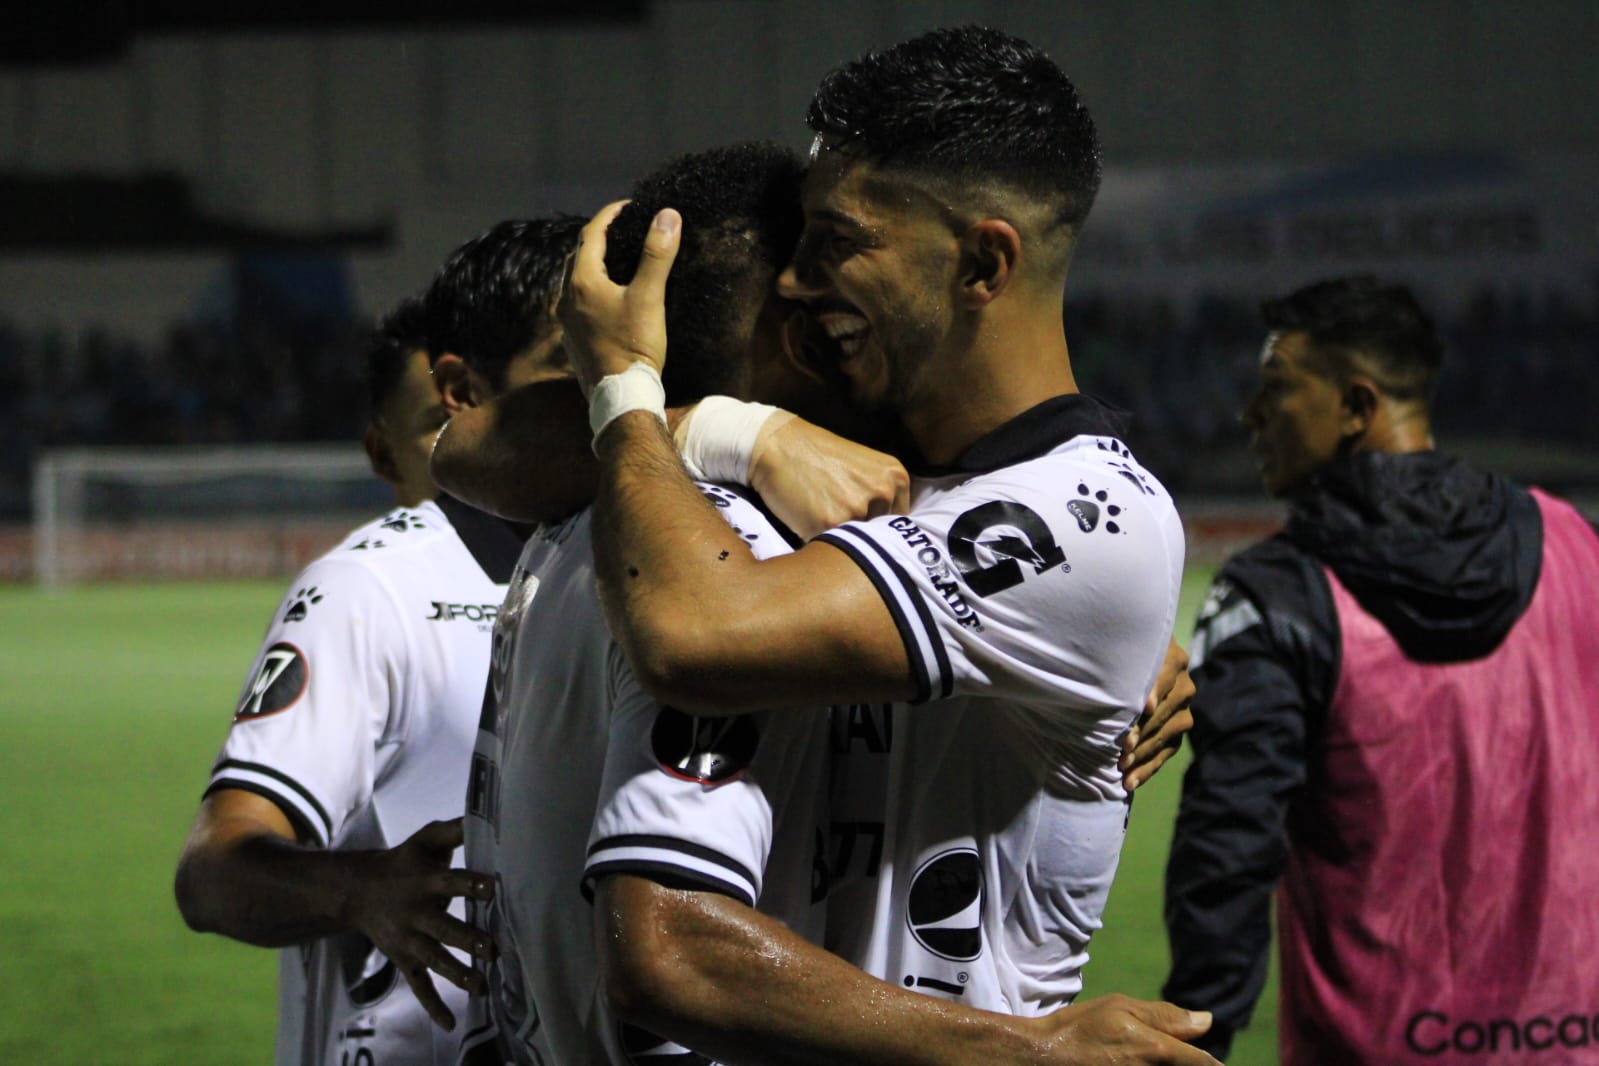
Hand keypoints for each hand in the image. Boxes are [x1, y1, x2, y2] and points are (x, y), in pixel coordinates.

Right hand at [340, 818, 496, 1031]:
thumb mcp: (426, 841)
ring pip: (433, 959)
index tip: (493, 888)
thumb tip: (486, 811)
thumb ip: (456, 829)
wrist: (357, 891)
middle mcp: (416, 912)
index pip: (451, 881)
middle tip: (493, 949)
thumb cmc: (404, 862)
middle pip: (444, 927)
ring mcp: (408, 940)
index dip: (471, 885)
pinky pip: (418, 985)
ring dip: (456, 974)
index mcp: (424, 881)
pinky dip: (432, 1005)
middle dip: (467, 939)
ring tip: (481, 985)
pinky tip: (450, 1023)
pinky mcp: (404, 959)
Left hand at [557, 200, 681, 396]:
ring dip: (593, 264)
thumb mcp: (649, 297)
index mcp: (582, 282)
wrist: (621, 397)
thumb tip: (667, 215)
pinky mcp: (573, 339)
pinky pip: (578, 302)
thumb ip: (657, 254)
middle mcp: (566, 298)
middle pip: (578, 255)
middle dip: (599, 238)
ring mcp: (566, 321)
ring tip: (617, 260)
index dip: (610, 215)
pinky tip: (610, 297)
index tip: (629, 207)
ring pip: (575, 280)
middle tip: (623, 230)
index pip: (591, 234)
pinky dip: (592, 289)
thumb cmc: (634, 347)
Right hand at [748, 413, 910, 538]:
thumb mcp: (865, 467)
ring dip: (841, 541)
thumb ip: (881, 495)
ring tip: (821, 517)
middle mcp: (883, 492)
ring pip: (858, 544)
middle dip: (860, 534)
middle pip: (880, 535)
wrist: (777, 445)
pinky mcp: (830, 524)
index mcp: (896, 477)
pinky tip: (808, 521)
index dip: (876, 526)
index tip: (858, 521)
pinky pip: (832, 546)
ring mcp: (857, 509)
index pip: (898, 522)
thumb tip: (890, 536)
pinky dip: (820, 541)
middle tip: (835, 517)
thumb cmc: (817, 455)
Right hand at [1030, 994, 1219, 1063]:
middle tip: (1156, 1052)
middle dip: (1187, 1063)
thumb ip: (1165, 1016)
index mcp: (1157, 1050)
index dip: (1212, 1065)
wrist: (1041, 1058)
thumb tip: (1206, 1020)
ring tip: (1137, 1055)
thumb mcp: (1120, 1008)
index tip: (1212, 1063)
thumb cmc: (1079, 1028)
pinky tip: (1129, 1063)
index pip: (1204, 1064)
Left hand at [1121, 639, 1194, 790]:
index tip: (1146, 708)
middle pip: (1164, 712)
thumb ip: (1121, 666)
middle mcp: (1183, 683)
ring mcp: (1184, 709)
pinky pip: (1166, 752)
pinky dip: (1146, 768)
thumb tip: (1140, 702)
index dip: (1154, 692)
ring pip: (1165, 736)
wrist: (1121, 673)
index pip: (1164, 677)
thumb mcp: (1116, 656)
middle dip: (1142, 732)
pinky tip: (1130, 782)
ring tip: (1121, 767)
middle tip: (1123, 748)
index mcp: (1170, 658)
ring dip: (1142, 754)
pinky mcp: (1178, 729)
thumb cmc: (1110, 660)